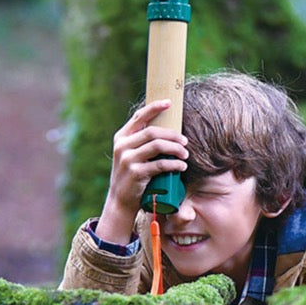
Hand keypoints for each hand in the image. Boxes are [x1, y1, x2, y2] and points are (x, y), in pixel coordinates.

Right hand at [94, 100, 187, 244]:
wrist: (120, 201)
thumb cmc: (131, 175)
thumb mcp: (130, 155)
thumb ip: (140, 141)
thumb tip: (166, 128)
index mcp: (121, 137)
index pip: (139, 117)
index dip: (154, 108)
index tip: (169, 103)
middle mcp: (122, 146)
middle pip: (153, 132)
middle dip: (173, 135)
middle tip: (185, 141)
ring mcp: (128, 159)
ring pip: (157, 145)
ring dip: (176, 148)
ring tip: (185, 154)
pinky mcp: (136, 173)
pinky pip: (160, 164)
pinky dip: (174, 164)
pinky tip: (181, 167)